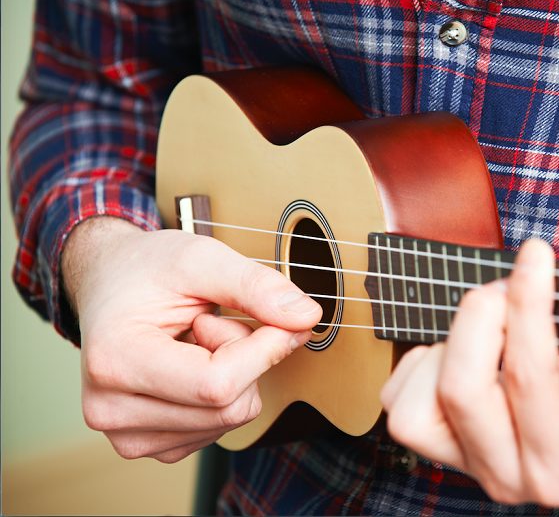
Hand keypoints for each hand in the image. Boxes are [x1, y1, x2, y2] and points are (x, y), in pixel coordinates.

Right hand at [63, 217, 321, 462]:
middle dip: (247, 358)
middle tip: (217, 319)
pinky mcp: (149, 444)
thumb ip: (255, 286)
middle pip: (229, 407)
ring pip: (230, 419)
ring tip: (197, 337)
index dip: (263, 350)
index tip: (276, 317)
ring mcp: (128, 435)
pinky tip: (194, 361)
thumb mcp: (201, 257)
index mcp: (114, 361)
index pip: (217, 384)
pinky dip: (224, 392)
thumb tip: (307, 317)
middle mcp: (111, 410)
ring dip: (235, 374)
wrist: (109, 283)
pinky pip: (220, 427)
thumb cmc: (148, 268)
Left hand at [381, 240, 558, 505]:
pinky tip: (468, 349)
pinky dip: (425, 361)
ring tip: (496, 322)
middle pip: (461, 390)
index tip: (537, 255)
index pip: (530, 379)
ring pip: (417, 402)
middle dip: (482, 317)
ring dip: (451, 343)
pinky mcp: (440, 444)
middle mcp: (511, 475)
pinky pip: (400, 399)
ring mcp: (468, 462)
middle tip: (512, 284)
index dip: (530, 306)